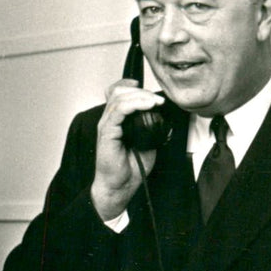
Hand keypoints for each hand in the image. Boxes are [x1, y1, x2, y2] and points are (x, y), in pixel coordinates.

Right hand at [90, 79, 166, 221]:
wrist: (121, 185)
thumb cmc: (131, 166)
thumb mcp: (148, 141)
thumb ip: (152, 126)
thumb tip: (164, 115)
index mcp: (117, 120)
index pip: (118, 92)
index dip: (131, 85)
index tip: (150, 91)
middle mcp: (110, 119)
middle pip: (119, 91)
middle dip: (141, 91)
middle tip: (159, 99)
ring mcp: (107, 125)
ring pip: (119, 98)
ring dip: (140, 97)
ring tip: (155, 102)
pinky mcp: (107, 132)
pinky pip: (118, 111)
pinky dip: (134, 105)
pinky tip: (147, 106)